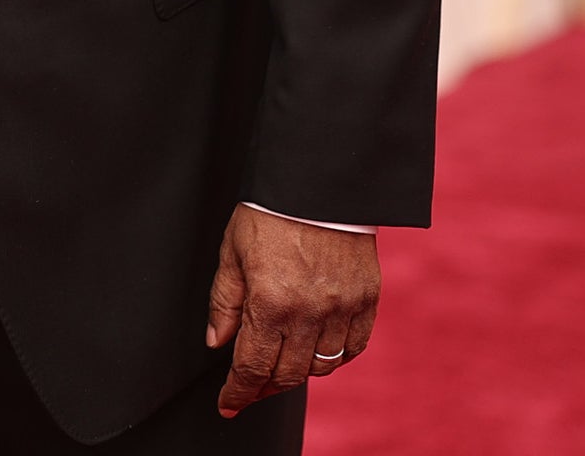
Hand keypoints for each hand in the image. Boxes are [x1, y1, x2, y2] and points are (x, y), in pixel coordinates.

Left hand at [206, 204, 378, 416]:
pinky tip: (318, 349)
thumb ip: (225, 300)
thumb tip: (217, 342)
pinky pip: (353, 347)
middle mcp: (309, 312)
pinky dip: (335, 357)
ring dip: (299, 372)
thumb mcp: (233, 250)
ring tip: (282, 363)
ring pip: (321, 366)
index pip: (252, 367)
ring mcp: (343, 308)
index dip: (238, 392)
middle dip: (264, 387)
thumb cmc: (270, 211)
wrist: (320, 180)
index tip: (228, 404)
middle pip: (287, 375)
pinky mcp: (367, 299)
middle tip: (251, 386)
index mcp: (270, 301)